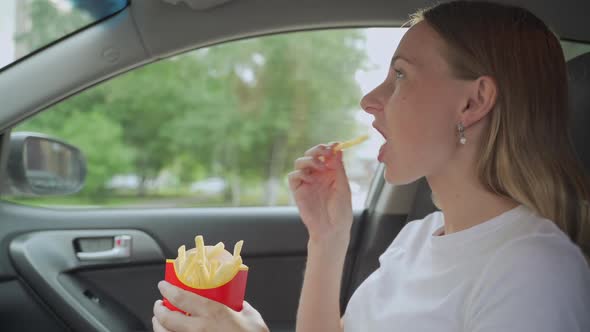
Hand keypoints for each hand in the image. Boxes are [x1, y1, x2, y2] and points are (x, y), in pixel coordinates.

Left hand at [153, 281, 268, 331]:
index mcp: (213, 314)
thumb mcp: (251, 317)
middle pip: (166, 319)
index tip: (163, 285)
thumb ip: (242, 307)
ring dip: (158, 326)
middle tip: (160, 304)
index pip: (181, 298)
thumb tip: (238, 302)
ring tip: (160, 320)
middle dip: (158, 310)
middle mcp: (199, 330)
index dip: (167, 289)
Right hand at [288, 143, 352, 244]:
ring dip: (310, 160)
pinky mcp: (298, 191)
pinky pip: (293, 176)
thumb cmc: (341, 211)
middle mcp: (318, 176)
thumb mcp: (343, 187)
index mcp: (330, 173)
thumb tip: (338, 149)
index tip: (335, 145)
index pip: (327, 155)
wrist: (332, 229)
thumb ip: (339, 169)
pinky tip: (310, 179)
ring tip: (320, 167)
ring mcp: (307, 182)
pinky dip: (300, 173)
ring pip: (300, 162)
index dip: (329, 147)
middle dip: (318, 149)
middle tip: (326, 151)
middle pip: (312, 154)